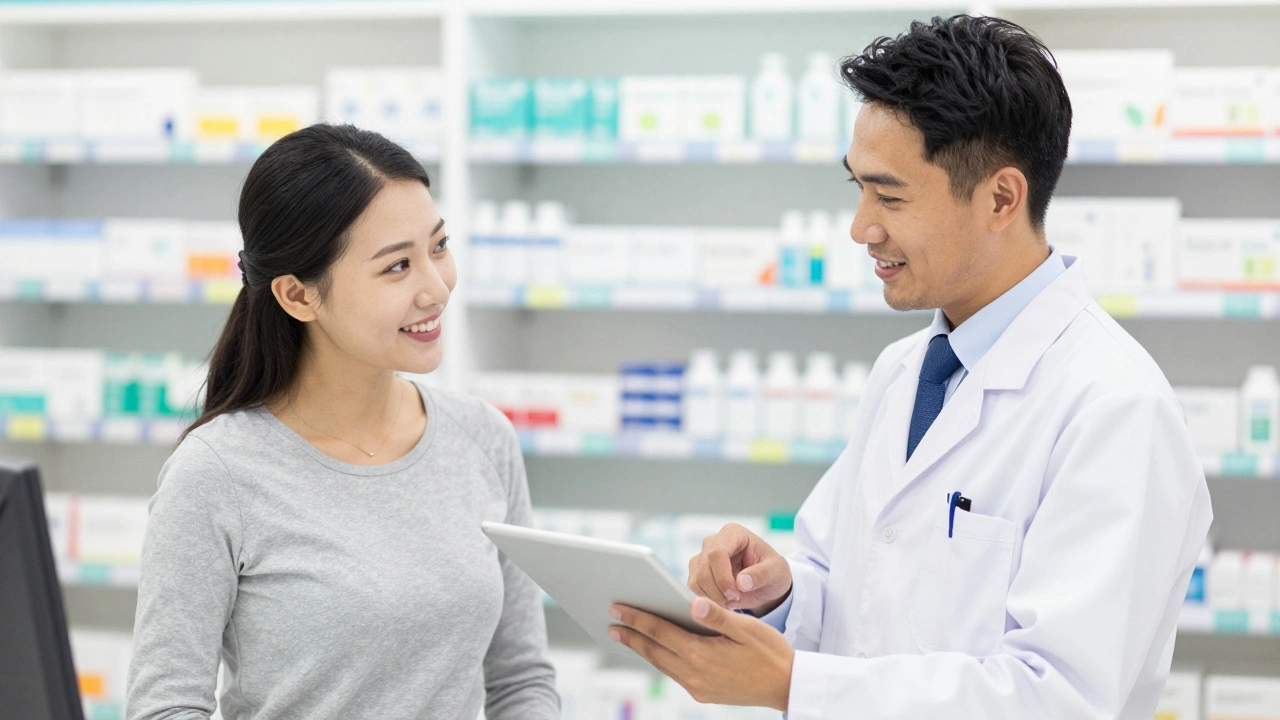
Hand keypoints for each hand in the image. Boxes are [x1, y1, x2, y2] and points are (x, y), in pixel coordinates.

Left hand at [610, 598, 793, 710]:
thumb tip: (693, 602)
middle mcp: (695, 675)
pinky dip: (661, 660)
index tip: (617, 608)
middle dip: (631, 635)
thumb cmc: (770, 652)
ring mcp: (698, 688)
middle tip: (611, 621)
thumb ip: (718, 615)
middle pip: (654, 651)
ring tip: (626, 635)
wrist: (787, 686)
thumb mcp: (748, 627)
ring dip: (642, 649)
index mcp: (702, 654)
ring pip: (662, 664)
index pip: (660, 632)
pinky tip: (656, 650)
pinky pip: (674, 674)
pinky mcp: (703, 694)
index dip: (637, 618)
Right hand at [687, 523, 791, 614]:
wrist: (766, 583)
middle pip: (703, 568)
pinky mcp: (697, 572)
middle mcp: (713, 542)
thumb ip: (762, 574)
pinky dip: (707, 600)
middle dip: (718, 591)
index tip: (735, 594)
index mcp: (732, 533)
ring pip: (696, 579)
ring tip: (733, 603)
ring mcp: (702, 556)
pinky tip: (724, 603)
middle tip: (736, 602)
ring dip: (713, 597)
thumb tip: (741, 582)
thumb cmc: (772, 571)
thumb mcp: (777, 571)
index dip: (723, 577)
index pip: (717, 553)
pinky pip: (693, 588)